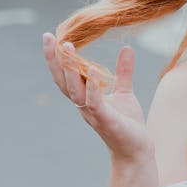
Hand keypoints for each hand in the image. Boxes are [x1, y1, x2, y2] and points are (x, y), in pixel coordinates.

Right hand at [42, 33, 152, 161]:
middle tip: (49, 38)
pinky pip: (95, 103)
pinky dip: (93, 87)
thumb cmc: (128, 123)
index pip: (65, 75)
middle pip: (63, 81)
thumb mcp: (124, 92)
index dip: (57, 58)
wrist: (137, 150)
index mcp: (85, 97)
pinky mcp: (106, 121)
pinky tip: (94, 70)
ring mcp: (93, 114)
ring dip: (71, 69)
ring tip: (68, 47)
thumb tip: (127, 48)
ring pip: (75, 90)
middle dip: (55, 59)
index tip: (51, 37)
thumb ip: (123, 71)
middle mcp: (83, 105)